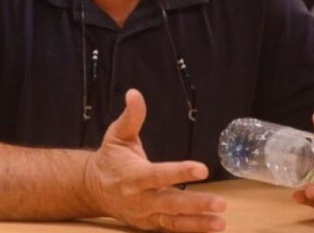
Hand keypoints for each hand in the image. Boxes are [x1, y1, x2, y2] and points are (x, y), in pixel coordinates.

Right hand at [84, 89, 225, 231]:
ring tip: (220, 222)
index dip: (180, 172)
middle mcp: (140, 198)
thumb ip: (131, 116)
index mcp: (133, 176)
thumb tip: (134, 94)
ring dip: (198, 223)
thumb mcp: (117, 135)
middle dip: (195, 204)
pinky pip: (171, 228)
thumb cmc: (110, 159)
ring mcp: (145, 214)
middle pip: (170, 203)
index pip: (159, 175)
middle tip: (220, 203)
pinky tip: (210, 226)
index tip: (202, 169)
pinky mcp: (150, 224)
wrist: (93, 189)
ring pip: (173, 220)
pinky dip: (191, 229)